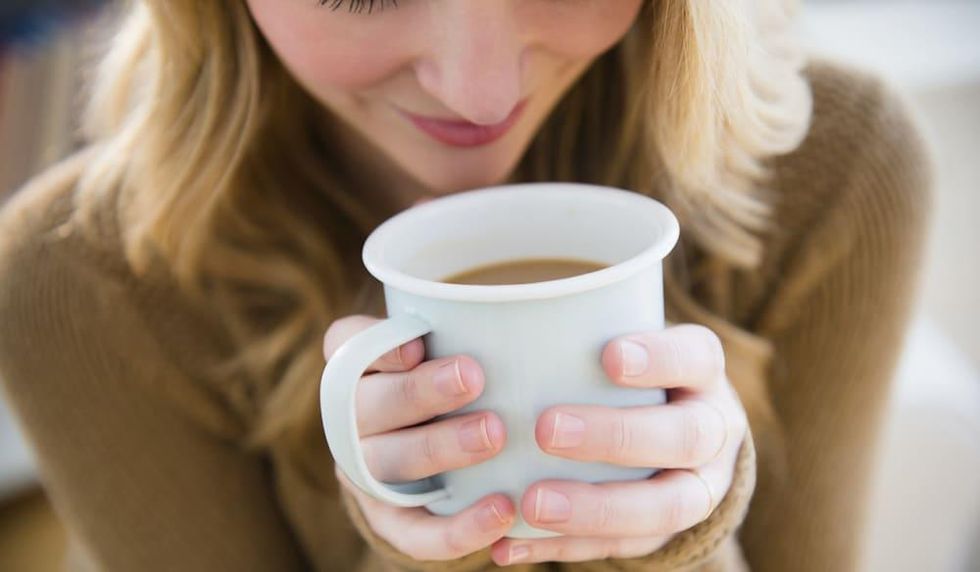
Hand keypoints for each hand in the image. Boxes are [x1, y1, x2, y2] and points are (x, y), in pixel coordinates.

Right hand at [325, 315, 515, 561]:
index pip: (347, 345)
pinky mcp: (390, 521)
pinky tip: (503, 510)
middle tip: (474, 377)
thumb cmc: (454, 384)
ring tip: (494, 434)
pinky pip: (416, 533)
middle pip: (369, 404)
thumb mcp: (453, 346)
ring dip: (440, 448)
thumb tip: (535, 312)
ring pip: (390, 463)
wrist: (432, 462)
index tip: (418, 341)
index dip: (377, 346)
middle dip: (420, 391)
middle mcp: (352, 419)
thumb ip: (472, 327)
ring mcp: (366, 473)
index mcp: (359, 366)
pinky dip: (458, 527)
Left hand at [490, 324, 747, 565]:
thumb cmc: (630, 373)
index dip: (659, 358)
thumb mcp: (627, 338)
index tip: (609, 356)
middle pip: (682, 436)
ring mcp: (699, 487)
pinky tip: (513, 544)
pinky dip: (565, 548)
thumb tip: (491, 314)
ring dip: (595, 508)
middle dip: (616, 436)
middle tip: (547, 429)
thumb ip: (581, 331)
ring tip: (532, 503)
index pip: (694, 357)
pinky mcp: (669, 533)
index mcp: (702, 371)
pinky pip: (624, 547)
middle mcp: (713, 430)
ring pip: (663, 507)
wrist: (681, 435)